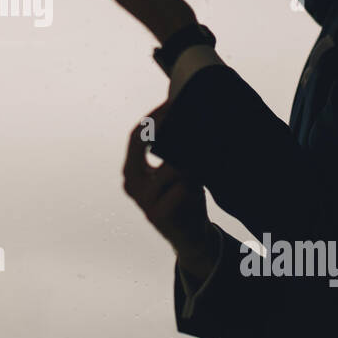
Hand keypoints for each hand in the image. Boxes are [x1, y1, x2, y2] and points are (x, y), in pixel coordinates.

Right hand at [122, 101, 209, 255]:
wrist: (192, 237)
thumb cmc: (185, 197)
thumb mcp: (177, 169)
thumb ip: (175, 149)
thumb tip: (188, 115)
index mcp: (132, 171)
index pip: (137, 135)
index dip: (155, 116)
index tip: (174, 100)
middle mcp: (131, 184)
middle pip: (140, 143)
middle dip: (164, 124)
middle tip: (186, 110)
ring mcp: (142, 200)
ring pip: (169, 165)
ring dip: (190, 158)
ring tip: (206, 151)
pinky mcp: (156, 214)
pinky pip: (179, 188)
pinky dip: (194, 181)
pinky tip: (203, 179)